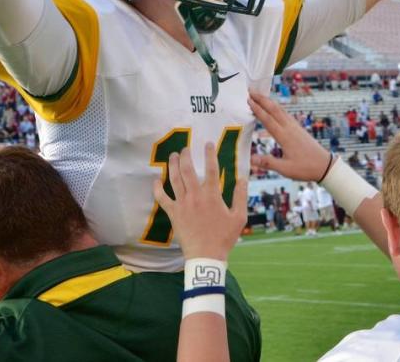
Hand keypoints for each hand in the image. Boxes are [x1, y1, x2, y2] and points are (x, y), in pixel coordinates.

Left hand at [153, 143, 247, 260]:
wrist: (206, 256)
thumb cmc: (224, 238)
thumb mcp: (239, 217)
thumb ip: (241, 196)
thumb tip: (243, 178)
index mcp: (212, 195)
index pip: (211, 168)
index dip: (209, 154)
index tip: (207, 143)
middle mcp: (195, 196)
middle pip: (187, 170)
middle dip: (185, 156)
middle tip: (184, 148)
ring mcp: (182, 204)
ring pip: (174, 179)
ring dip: (172, 165)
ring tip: (172, 156)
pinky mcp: (173, 213)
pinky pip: (162, 198)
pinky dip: (157, 188)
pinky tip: (156, 179)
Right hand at [248, 92, 331, 180]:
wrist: (324, 165)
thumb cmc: (305, 168)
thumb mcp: (285, 169)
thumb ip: (268, 163)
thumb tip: (251, 159)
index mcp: (285, 136)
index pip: (268, 120)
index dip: (257, 109)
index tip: (248, 100)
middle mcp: (290, 128)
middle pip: (274, 109)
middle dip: (262, 99)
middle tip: (250, 91)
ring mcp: (295, 127)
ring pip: (281, 110)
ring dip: (269, 102)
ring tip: (260, 96)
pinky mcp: (299, 129)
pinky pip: (286, 114)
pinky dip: (277, 108)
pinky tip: (275, 108)